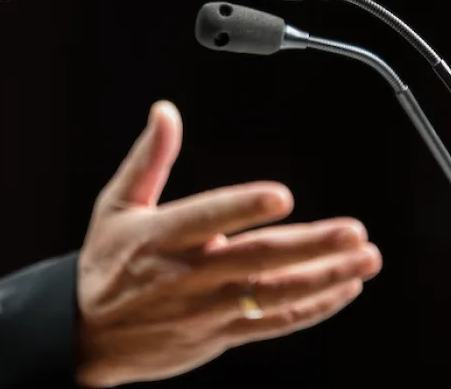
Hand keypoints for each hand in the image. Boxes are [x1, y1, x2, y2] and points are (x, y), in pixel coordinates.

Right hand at [74, 101, 380, 386]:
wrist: (86, 337)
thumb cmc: (106, 265)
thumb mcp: (116, 206)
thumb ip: (148, 159)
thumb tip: (165, 112)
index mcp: (160, 237)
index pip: (208, 218)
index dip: (244, 208)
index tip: (282, 196)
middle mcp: (188, 275)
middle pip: (257, 260)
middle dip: (311, 246)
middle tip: (354, 232)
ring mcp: (207, 310)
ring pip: (274, 296)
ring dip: (324, 278)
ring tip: (364, 260)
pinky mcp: (219, 336)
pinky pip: (272, 324)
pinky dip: (311, 308)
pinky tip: (342, 290)